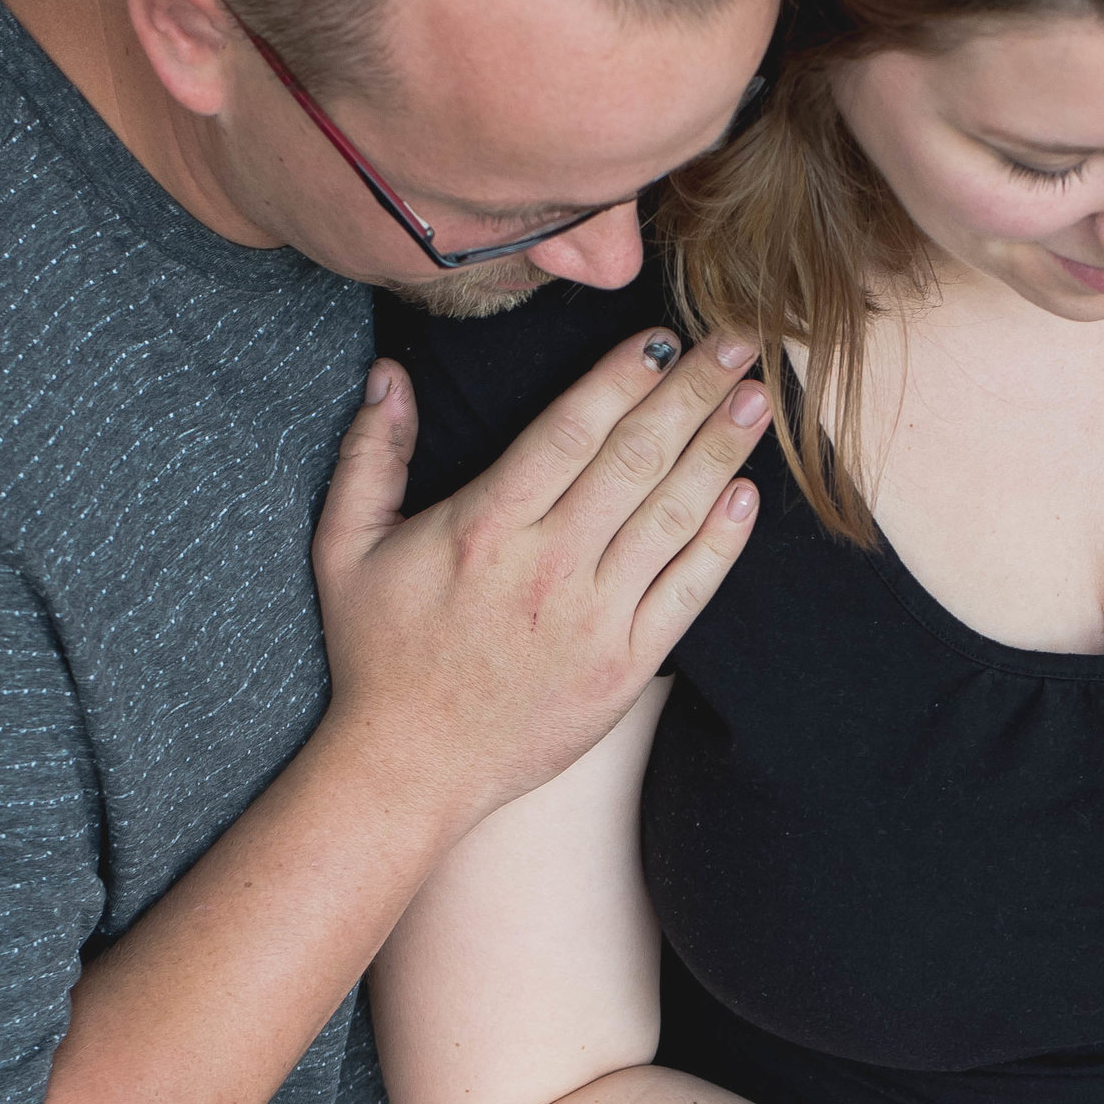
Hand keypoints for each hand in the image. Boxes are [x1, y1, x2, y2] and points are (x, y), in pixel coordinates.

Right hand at [311, 325, 765, 825]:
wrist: (413, 767)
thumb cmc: (379, 656)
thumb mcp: (346, 548)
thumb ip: (369, 457)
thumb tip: (389, 376)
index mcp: (486, 526)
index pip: (572, 430)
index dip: (624, 377)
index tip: (663, 336)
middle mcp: (549, 566)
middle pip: (637, 460)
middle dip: (693, 394)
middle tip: (738, 344)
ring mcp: (595, 619)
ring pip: (672, 518)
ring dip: (721, 453)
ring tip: (758, 401)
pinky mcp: (625, 667)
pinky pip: (686, 593)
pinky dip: (720, 543)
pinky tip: (743, 496)